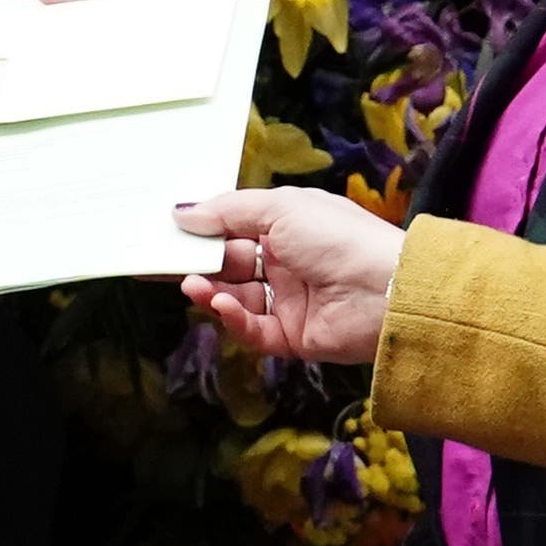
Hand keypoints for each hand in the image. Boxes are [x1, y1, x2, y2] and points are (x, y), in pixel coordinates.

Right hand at [172, 188, 401, 359]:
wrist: (388, 290)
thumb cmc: (339, 236)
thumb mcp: (281, 209)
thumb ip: (228, 212)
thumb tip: (182, 212)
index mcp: (288, 226)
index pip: (234, 228)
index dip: (201, 231)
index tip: (164, 232)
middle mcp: (287, 262)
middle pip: (229, 264)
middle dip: (195, 263)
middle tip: (156, 262)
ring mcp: (290, 300)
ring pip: (236, 298)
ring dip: (210, 291)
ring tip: (191, 284)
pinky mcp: (293, 336)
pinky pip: (253, 329)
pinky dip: (233, 318)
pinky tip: (221, 304)